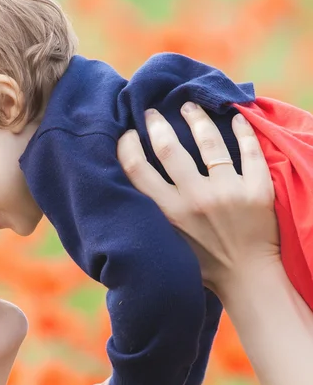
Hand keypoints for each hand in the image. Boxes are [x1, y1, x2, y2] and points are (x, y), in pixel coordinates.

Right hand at [117, 103, 278, 294]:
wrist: (246, 277)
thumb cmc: (203, 264)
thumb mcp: (168, 241)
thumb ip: (155, 214)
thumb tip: (137, 183)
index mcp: (168, 213)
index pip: (137, 169)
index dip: (127, 145)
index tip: (128, 133)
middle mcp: (194, 199)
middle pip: (168, 148)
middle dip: (156, 124)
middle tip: (152, 112)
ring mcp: (228, 192)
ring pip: (208, 141)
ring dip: (196, 118)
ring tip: (189, 106)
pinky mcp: (256, 190)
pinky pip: (249, 150)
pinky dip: (241, 129)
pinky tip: (235, 117)